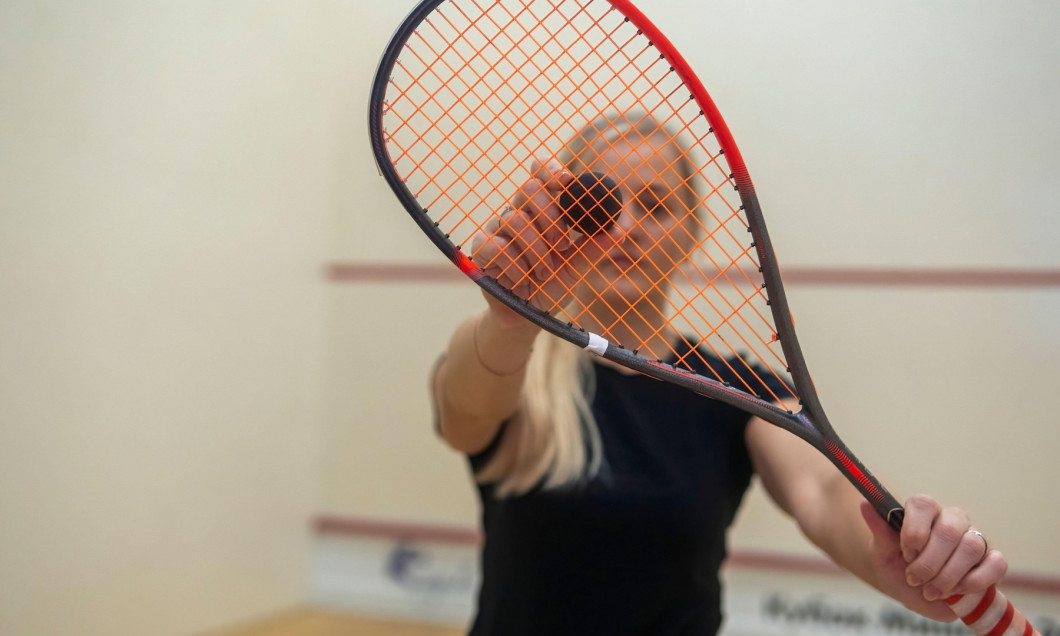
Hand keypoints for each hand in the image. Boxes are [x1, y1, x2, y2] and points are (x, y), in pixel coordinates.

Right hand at [471, 158, 626, 318]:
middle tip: (562, 244)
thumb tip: (619, 231)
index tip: (567, 181)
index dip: (551, 170)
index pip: (540, 173)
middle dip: (550, 216)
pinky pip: (497, 246)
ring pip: (515, 219)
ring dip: (536, 249)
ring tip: (544, 271)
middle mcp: (518, 212)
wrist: (527, 315)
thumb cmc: (550, 284)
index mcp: (541, 209)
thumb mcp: (576, 267)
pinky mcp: (482, 248)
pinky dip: (515, 265)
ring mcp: (498, 228)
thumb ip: (593, 248)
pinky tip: (523, 280)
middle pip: (528, 189)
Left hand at [859, 497, 1007, 621]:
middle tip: (914, 579)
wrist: (918, 594)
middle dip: (929, 562)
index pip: (923, 505)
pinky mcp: (992, 559)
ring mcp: (974, 537)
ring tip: (931, 591)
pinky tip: (958, 591)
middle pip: (949, 529)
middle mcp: (951, 519)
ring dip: (949, 575)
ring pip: (972, 546)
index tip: (905, 553)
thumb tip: (865, 504)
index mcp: (923, 511)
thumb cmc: (899, 569)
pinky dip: (977, 581)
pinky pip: (997, 563)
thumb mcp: (883, 554)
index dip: (914, 532)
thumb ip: (880, 530)